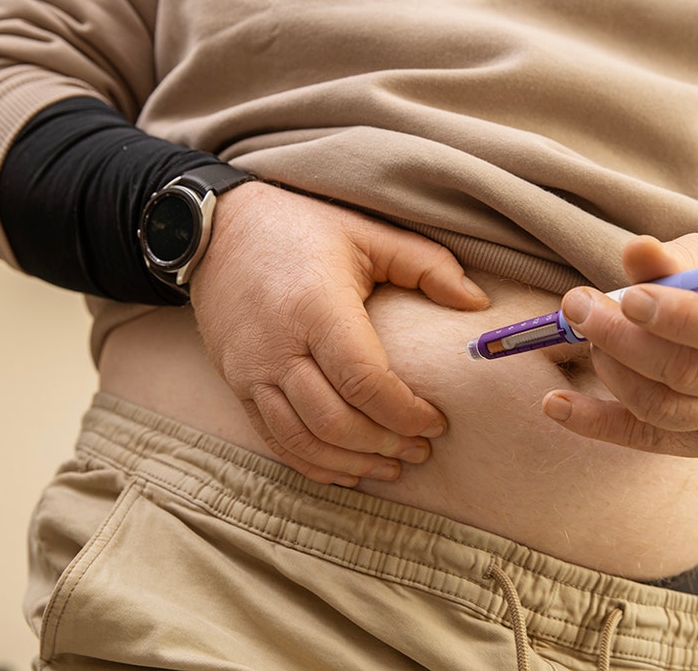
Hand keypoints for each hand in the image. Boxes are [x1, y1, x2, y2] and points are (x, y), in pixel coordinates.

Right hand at [191, 182, 489, 484]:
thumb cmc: (301, 228)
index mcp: (316, 307)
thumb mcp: (368, 233)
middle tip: (421, 449)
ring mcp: (251, 370)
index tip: (436, 421)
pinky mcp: (236, 384)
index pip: (364, 380)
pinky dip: (313, 465)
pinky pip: (274, 440)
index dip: (405, 412)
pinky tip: (346, 470)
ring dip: (352, 463)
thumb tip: (478, 302)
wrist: (219, 229)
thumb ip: (427, 265)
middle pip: (334, 421)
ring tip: (391, 466)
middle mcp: (278, 346)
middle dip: (384, 444)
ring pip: (302, 441)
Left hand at [541, 234, 697, 456]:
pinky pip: (639, 436)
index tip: (629, 298)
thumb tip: (636, 250)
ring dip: (609, 369)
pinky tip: (555, 404)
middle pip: (686, 372)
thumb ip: (674, 259)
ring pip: (660, 407)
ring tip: (583, 333)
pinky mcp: (695, 442)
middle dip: (621, 338)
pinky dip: (592, 423)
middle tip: (577, 305)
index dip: (680, 318)